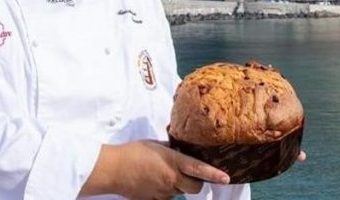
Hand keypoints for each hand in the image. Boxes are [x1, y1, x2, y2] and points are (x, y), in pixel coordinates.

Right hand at [80, 140, 230, 199]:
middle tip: (189, 175)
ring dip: (178, 186)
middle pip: (195, 188)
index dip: (214, 175)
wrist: (113, 169)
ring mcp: (162, 192)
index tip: (226, 178)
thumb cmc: (133, 152)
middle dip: (196, 183)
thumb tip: (181, 151)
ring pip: (179, 192)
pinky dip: (164, 191)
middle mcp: (171, 179)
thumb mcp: (157, 145)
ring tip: (164, 174)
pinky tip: (153, 182)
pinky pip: (165, 197)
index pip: (199, 169)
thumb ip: (172, 150)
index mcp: (173, 162)